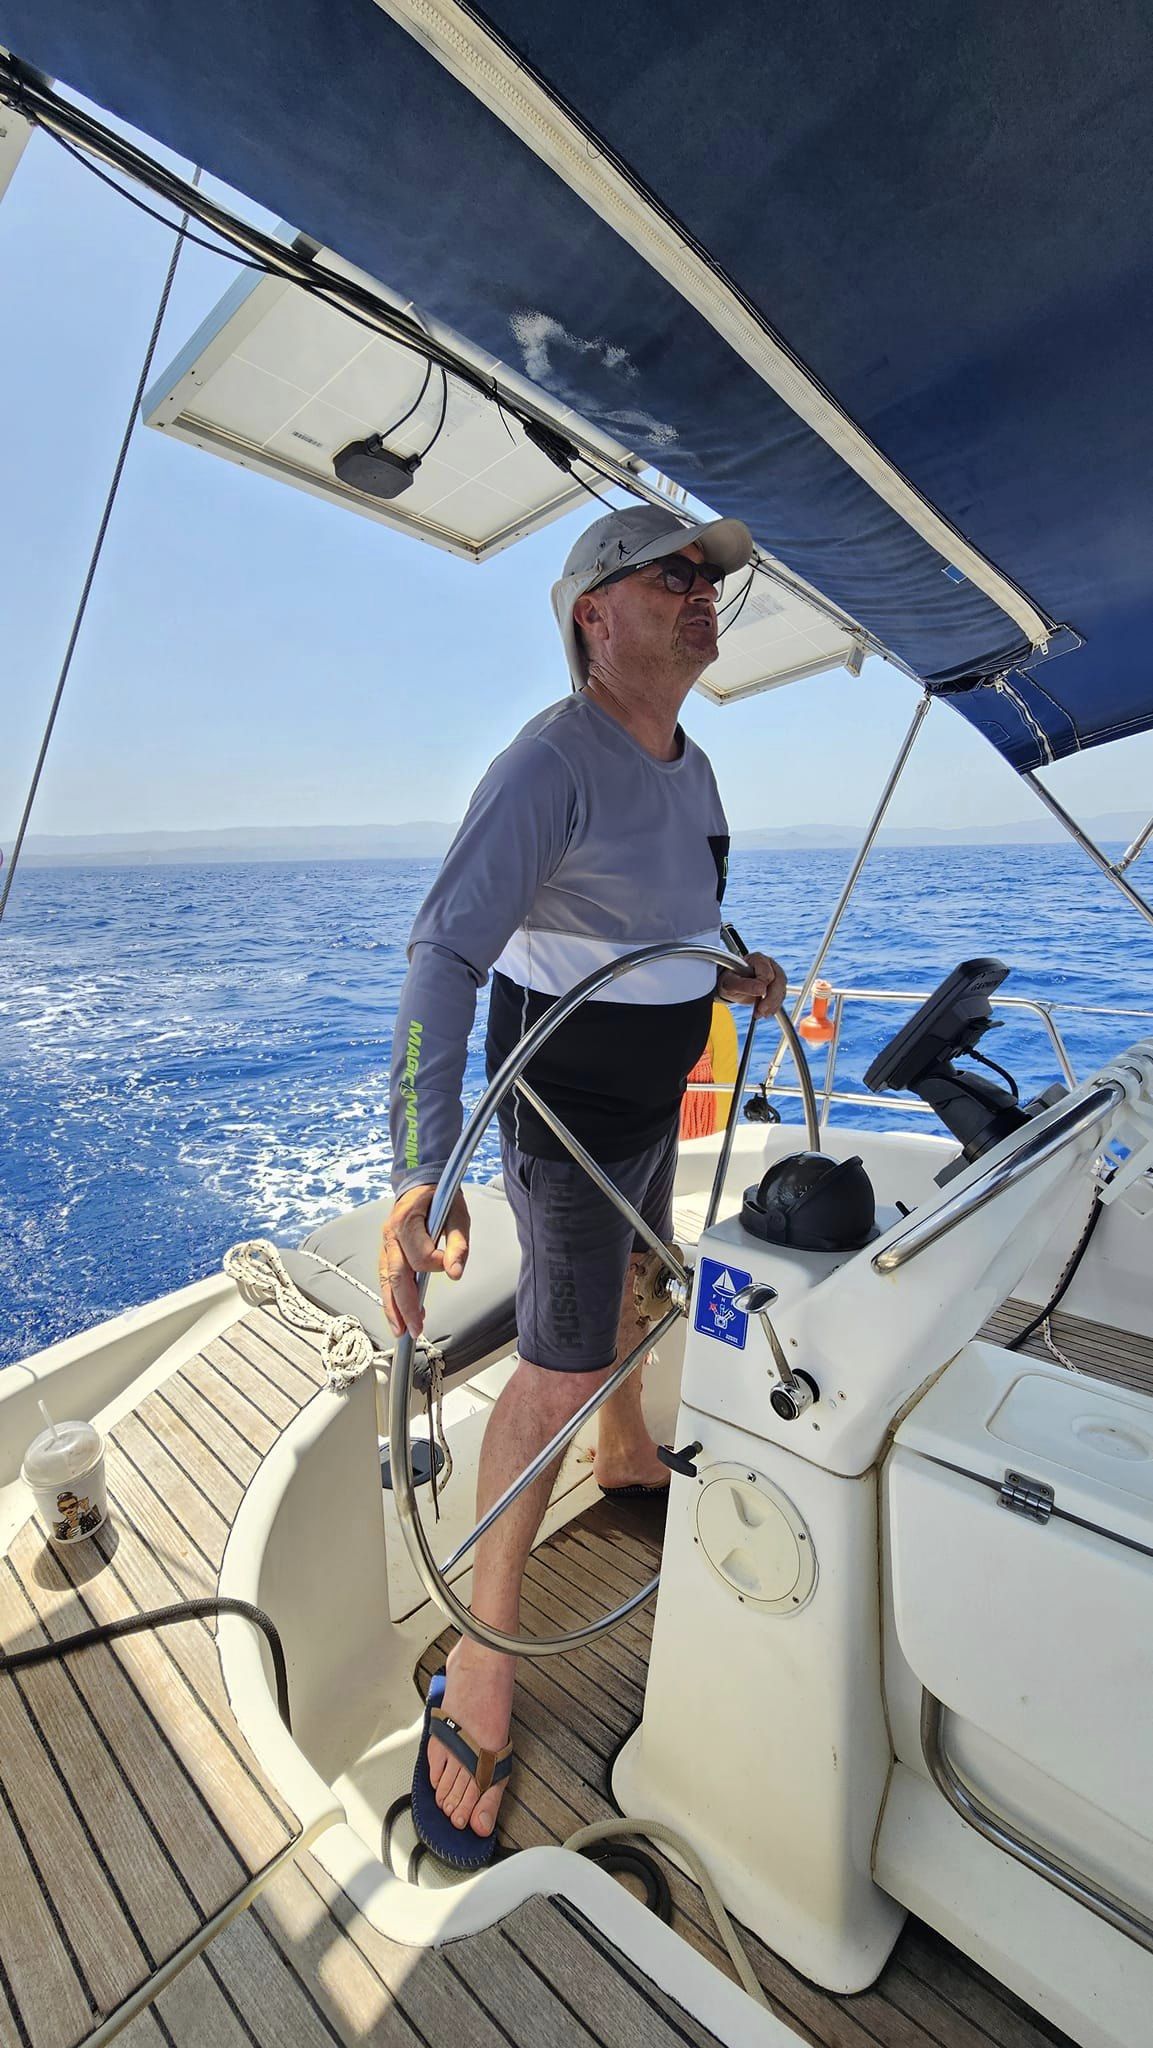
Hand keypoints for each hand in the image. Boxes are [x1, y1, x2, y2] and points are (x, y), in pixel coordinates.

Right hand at [379, 1184, 470, 1339]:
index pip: (419, 1256)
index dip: (436, 1264)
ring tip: (402, 1331)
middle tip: (415, 1329)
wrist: (422, 1181)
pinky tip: (399, 1315)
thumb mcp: (458, 1214)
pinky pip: (386, 1278)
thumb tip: (454, 1273)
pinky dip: (392, 1298)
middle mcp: (390, 1234)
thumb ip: (458, 1244)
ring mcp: (385, 1243)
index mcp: (406, 1221)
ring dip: (393, 1308)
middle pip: (396, 1276)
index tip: (449, 1264)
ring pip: (386, 1281)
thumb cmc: (441, 1196)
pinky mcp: (386, 1251)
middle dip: (405, 1306)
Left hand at [718, 950, 786, 1019]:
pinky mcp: (777, 987)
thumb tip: (761, 989)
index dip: (764, 985)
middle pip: (779, 980)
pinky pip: (780, 997)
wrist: (731, 987)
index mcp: (757, 959)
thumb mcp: (731, 983)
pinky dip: (774, 1007)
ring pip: (781, 990)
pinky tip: (765, 1013)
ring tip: (760, 1014)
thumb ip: (744, 984)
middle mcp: (769, 965)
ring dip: (773, 1005)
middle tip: (761, 1010)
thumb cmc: (730, 981)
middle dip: (771, 998)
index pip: (767, 972)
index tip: (758, 995)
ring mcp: (774, 975)